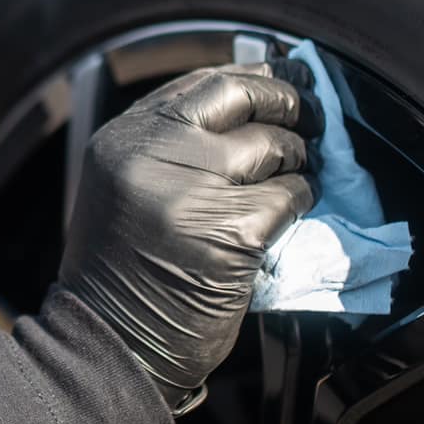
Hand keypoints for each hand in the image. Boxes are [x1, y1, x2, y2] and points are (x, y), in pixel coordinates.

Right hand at [59, 64, 318, 414]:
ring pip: (274, 147)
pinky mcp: (232, 230)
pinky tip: (289, 218)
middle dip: (287, 103)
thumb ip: (173, 145)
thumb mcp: (128, 188)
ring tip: (295, 179)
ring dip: (298, 162)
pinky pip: (290, 196)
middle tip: (311, 119)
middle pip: (240, 97)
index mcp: (124, 138)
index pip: (202, 84)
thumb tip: (254, 103)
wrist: (112, 345)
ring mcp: (191, 189)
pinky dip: (301, 202)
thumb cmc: (126, 273)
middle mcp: (151, 153)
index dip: (252, 78)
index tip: (286, 82)